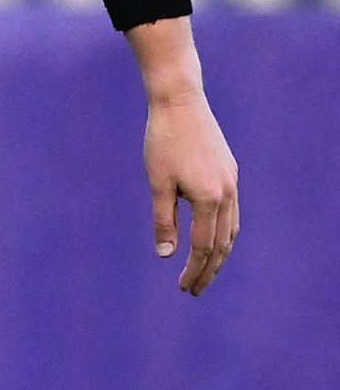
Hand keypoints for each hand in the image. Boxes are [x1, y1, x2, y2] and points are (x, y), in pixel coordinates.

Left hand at [144, 89, 238, 294]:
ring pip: (231, 229)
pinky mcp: (230, 171)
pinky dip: (224, 230)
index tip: (184, 288)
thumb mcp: (158, 180)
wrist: (179, 100)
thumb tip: (166, 255)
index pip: (204, 248)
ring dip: (219, 252)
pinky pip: (232, 210)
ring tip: (205, 269)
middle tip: (195, 289)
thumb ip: (163, 219)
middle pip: (222, 244)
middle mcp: (227, 193)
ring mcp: (231, 182)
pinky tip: (213, 234)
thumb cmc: (162, 139)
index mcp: (208, 198)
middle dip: (209, 270)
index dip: (194, 270)